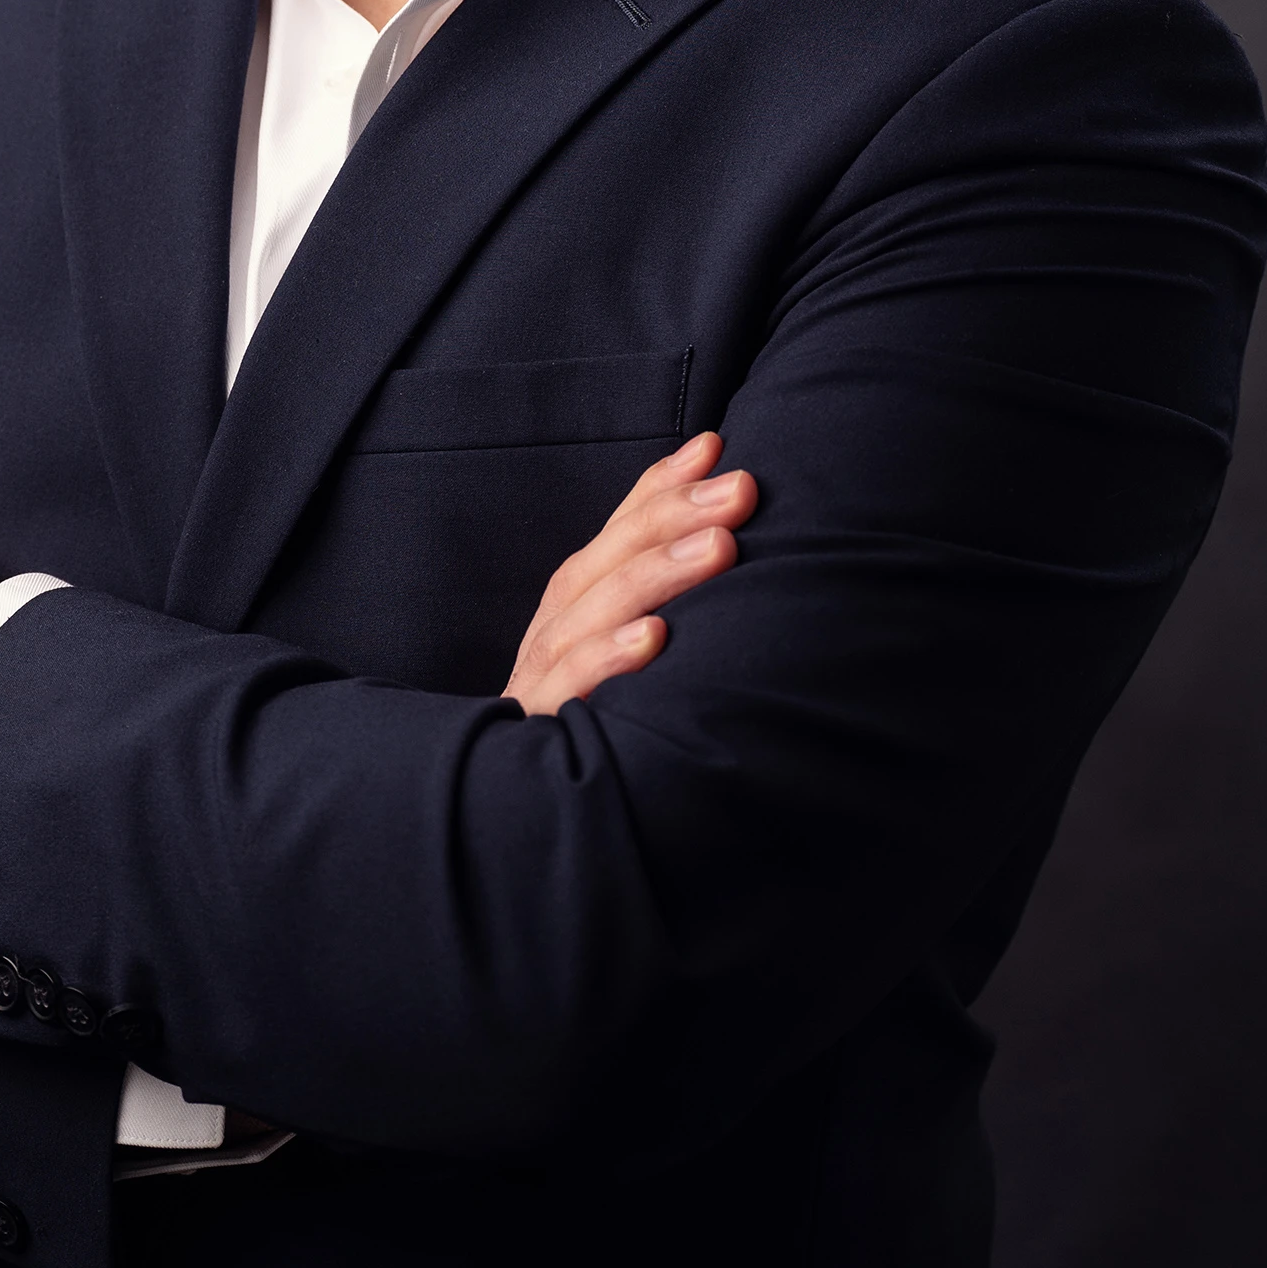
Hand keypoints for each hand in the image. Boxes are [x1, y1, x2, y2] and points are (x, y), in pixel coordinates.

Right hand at [502, 431, 755, 716]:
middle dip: (673, 517)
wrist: (525, 817)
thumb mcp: (632, 648)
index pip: (619, 532)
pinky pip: (570, 691)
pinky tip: (654, 639)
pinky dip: (608, 660)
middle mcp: (555, 630)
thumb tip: (724, 501)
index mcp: (578, 606)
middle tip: (741, 489)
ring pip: (589, 614)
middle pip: (606, 560)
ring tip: (719, 546)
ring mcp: (542, 679)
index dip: (663, 488)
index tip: (720, 450)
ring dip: (655, 575)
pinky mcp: (540, 730)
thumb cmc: (600, 720)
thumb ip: (664, 587)